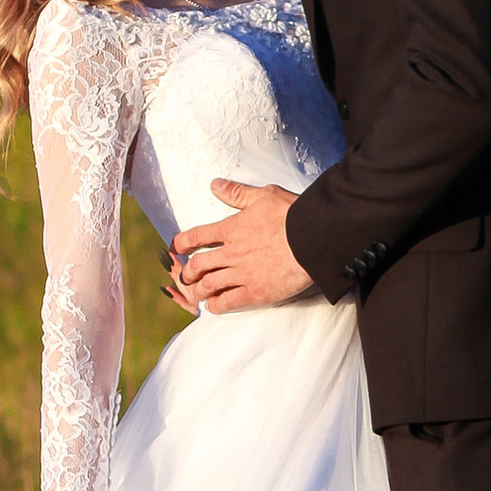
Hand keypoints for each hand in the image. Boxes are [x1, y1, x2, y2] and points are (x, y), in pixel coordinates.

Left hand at [170, 179, 313, 313]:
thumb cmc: (292, 214)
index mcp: (231, 229)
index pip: (196, 236)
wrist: (313, 239)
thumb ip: (237, 193)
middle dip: (187, 272)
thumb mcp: (263, 196)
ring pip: (208, 286)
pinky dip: (215, 305)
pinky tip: (213, 305)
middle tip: (185, 276)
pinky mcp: (254, 292)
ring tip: (195, 294)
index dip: (181, 243)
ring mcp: (241, 274)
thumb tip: (215, 185)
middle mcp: (231, 252)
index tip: (176, 248)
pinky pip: (226, 302)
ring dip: (197, 291)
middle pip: (198, 265)